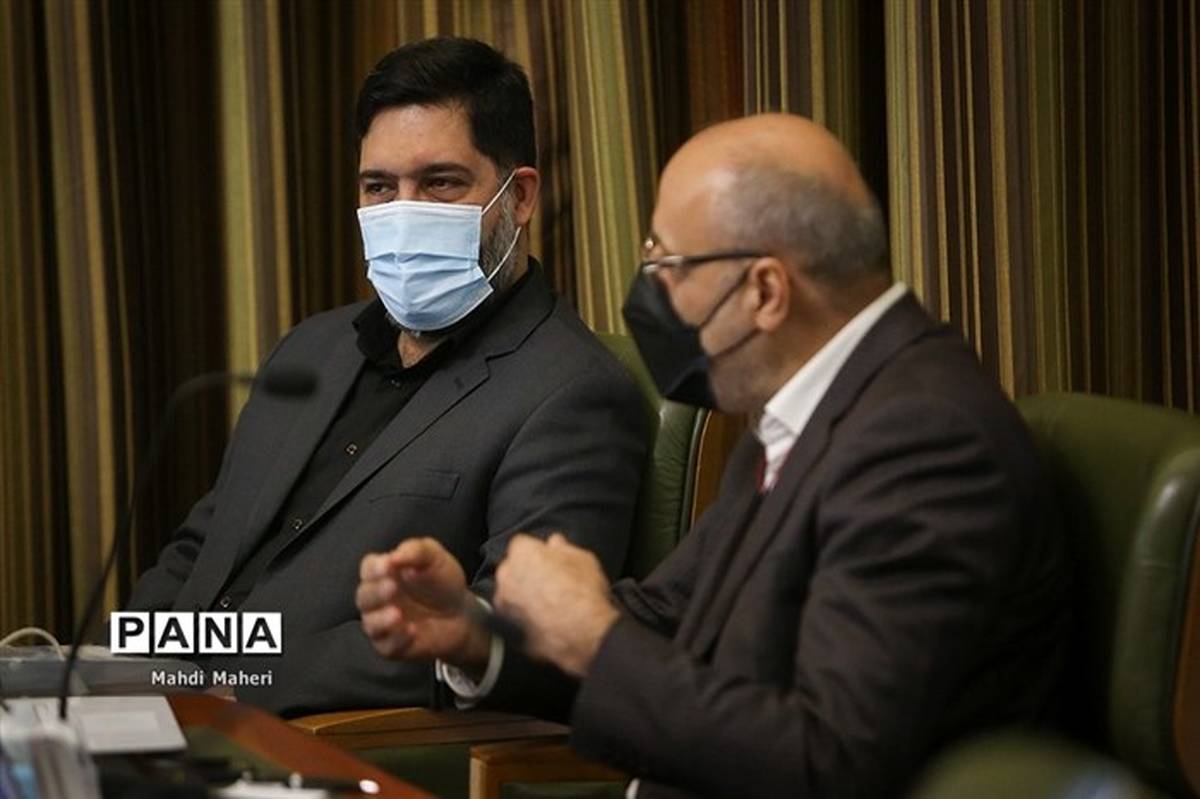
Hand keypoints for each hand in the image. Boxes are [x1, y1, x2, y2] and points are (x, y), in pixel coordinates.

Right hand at [357, 537, 490, 669]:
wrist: (461, 614)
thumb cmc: (442, 582)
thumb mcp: (436, 558)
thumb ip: (417, 551)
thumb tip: (395, 556)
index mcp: (384, 573)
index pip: (368, 568)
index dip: (375, 567)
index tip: (388, 565)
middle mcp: (378, 598)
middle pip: (364, 596)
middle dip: (376, 592)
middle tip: (392, 587)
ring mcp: (382, 623)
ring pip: (370, 623)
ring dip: (381, 619)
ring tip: (398, 614)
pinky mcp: (392, 646)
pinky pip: (386, 646)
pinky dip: (397, 639)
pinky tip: (412, 631)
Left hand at [494, 533, 620, 676]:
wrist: (584, 632)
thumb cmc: (584, 593)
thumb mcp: (583, 559)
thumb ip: (563, 547)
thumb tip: (555, 542)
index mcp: (523, 553)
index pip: (522, 545)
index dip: (537, 552)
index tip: (548, 560)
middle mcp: (506, 575)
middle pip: (512, 569)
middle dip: (525, 573)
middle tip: (549, 582)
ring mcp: (504, 603)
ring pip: (510, 594)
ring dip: (522, 596)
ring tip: (547, 605)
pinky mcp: (506, 627)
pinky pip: (512, 618)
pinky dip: (522, 618)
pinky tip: (542, 621)